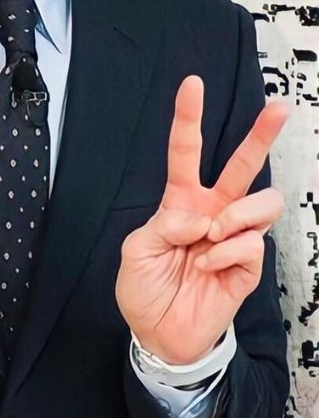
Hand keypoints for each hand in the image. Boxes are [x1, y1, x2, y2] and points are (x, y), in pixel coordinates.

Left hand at [115, 75, 287, 364]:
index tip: (192, 83)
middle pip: (242, 166)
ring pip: (260, 202)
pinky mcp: (248, 265)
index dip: (188, 118)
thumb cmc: (145, 288)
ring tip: (210, 238)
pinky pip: (249, 243)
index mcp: (181, 200)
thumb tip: (201, 218)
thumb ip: (163, 225)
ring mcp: (233, 237)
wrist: (158, 334)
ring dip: (235, 215)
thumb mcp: (136, 249)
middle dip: (261, 135)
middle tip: (280, 106)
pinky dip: (224, 253)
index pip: (187, 152)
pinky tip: (206, 267)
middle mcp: (212, 212)